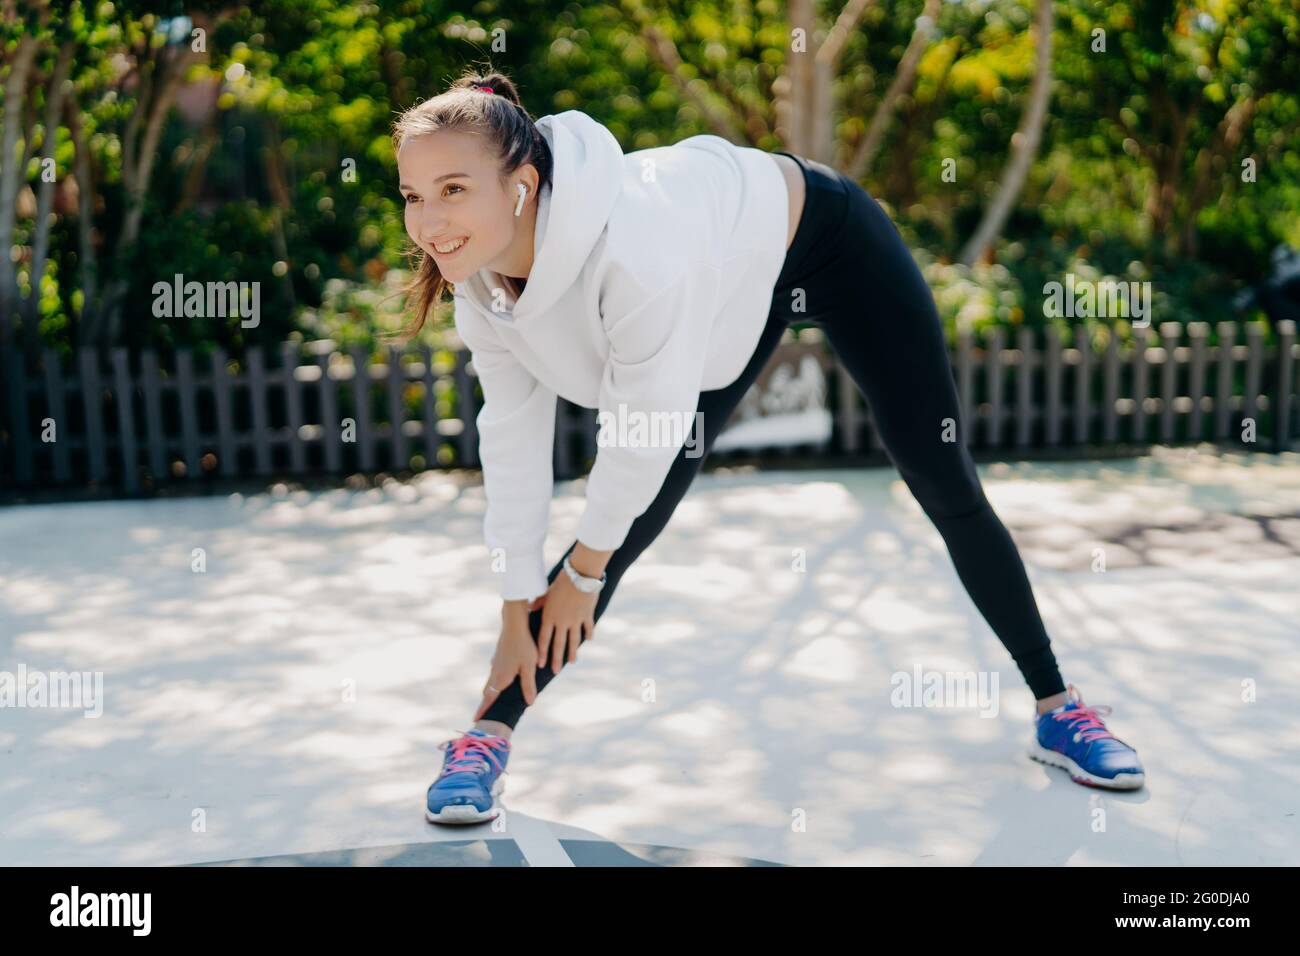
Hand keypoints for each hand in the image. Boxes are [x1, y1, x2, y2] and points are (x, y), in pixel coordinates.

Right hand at [473, 604, 545, 720]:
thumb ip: (528, 685)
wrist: (514, 624)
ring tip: (492, 699)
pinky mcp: (499, 656)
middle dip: (486, 702)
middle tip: (483, 714)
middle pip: (488, 691)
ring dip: (491, 691)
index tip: (475, 720)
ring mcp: (496, 663)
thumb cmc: (523, 645)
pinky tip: (502, 677)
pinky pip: (495, 672)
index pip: (489, 698)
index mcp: (501, 678)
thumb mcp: (529, 667)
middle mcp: (495, 671)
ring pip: (491, 680)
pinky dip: (496, 679)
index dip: (483, 709)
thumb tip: (529, 703)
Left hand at [535, 568, 598, 673]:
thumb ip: (539, 603)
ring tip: (572, 661)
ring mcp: (576, 620)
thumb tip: (530, 607)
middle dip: (556, 659)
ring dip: (572, 652)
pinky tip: (588, 640)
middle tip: (555, 671)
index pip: (544, 639)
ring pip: (574, 640)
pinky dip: (588, 634)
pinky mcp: (587, 615)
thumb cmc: (561, 581)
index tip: (540, 665)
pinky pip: (587, 628)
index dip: (542, 652)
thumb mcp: (548, 592)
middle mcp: (562, 621)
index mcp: (550, 616)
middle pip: (558, 644)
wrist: (580, 575)